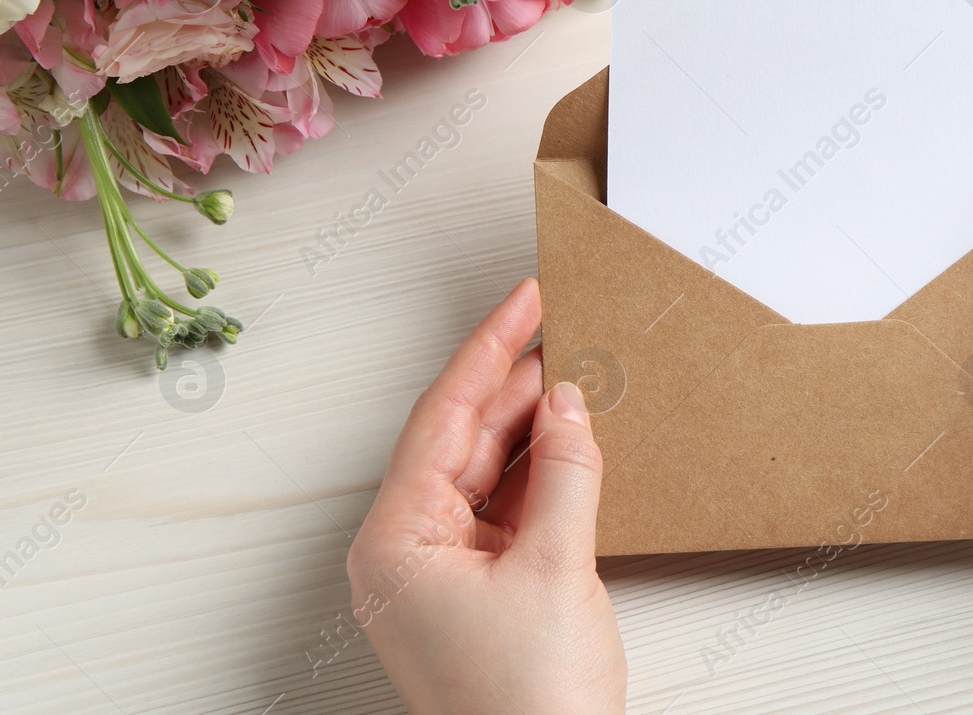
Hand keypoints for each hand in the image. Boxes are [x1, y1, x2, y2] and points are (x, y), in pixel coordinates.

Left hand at [348, 278, 625, 714]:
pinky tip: (573, 435)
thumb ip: (564, 472)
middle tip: (562, 323)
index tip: (524, 297)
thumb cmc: (527, 703)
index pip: (443, 416)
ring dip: (532, 422)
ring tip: (576, 369)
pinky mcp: (480, 586)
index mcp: (396, 540)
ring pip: (487, 467)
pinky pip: (507, 504)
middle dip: (514, 380)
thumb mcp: (556, 568)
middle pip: (462, 436)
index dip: (489, 349)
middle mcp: (408, 549)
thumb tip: (568, 402)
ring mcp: (444, 569)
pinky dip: (542, 468)